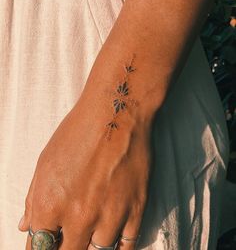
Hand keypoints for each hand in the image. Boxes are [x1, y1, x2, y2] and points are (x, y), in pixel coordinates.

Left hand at [18, 87, 151, 249]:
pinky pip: (128, 243)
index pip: (39, 245)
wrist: (115, 114)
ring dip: (92, 247)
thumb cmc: (78, 131)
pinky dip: (119, 247)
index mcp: (50, 204)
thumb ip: (34, 197)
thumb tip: (27, 225)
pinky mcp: (136, 207)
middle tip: (69, 241)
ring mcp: (110, 214)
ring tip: (90, 238)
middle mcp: (79, 216)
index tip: (50, 242)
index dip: (42, 246)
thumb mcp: (46, 160)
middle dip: (66, 249)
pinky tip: (114, 244)